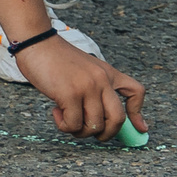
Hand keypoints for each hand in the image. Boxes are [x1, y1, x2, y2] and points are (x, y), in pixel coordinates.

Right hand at [18, 37, 144, 141]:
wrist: (37, 42)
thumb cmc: (56, 59)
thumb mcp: (85, 70)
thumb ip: (96, 88)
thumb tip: (99, 117)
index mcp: (108, 73)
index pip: (136, 91)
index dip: (138, 113)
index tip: (140, 128)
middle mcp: (102, 80)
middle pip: (118, 118)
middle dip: (106, 134)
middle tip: (92, 134)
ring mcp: (87, 87)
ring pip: (94, 126)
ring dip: (79, 130)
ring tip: (67, 119)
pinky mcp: (70, 94)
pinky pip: (73, 124)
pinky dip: (64, 125)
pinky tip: (56, 112)